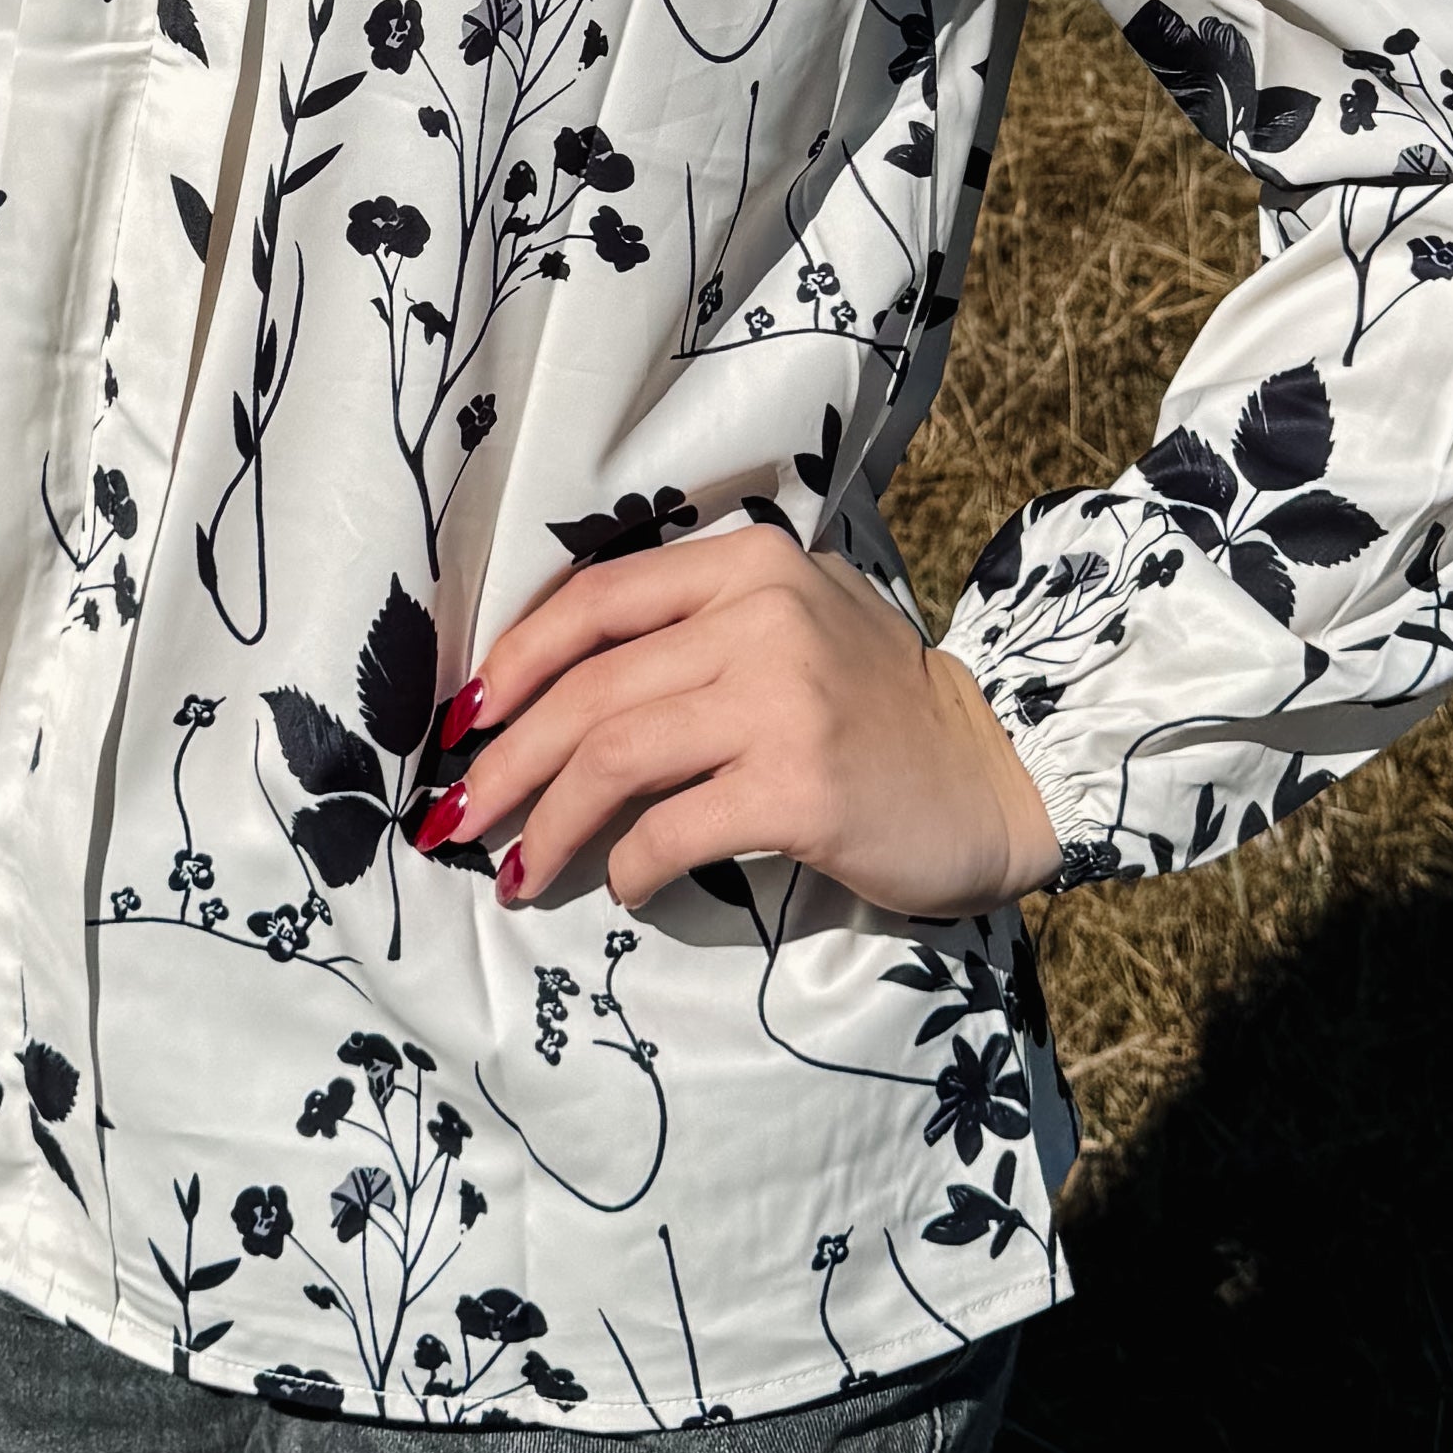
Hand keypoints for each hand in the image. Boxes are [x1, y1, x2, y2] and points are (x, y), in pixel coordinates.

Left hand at [435, 523, 1063, 922]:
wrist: (994, 773)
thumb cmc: (875, 705)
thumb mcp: (791, 623)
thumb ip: (693, 627)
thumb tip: (550, 688)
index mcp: (748, 564)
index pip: (594, 600)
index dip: (513, 661)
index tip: (465, 718)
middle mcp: (761, 617)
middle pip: (589, 691)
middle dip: (506, 761)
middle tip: (459, 817)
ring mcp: (783, 701)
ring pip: (613, 759)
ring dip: (548, 824)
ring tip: (519, 871)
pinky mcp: (801, 788)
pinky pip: (672, 830)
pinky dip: (630, 867)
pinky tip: (626, 889)